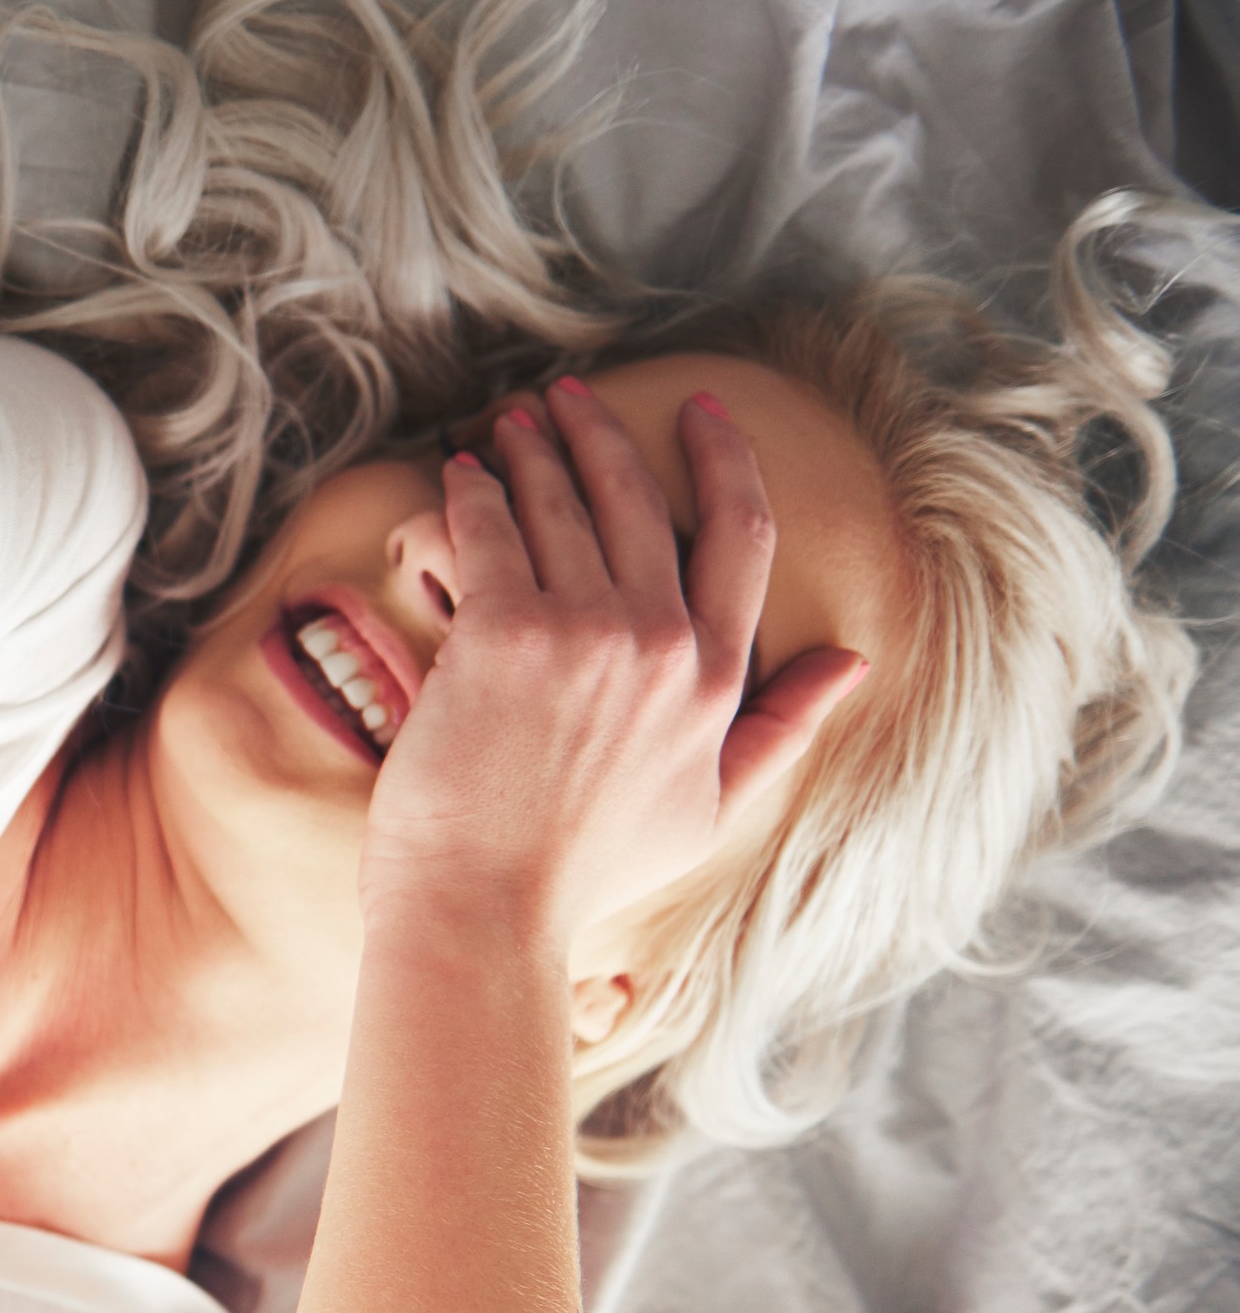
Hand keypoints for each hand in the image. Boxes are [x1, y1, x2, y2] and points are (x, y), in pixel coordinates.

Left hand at [359, 378, 866, 949]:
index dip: (723, 460)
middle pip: (639, 500)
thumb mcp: (710, 809)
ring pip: (561, 506)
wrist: (485, 912)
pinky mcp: (501, 634)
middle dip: (602, 436)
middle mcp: (660, 643)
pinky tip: (460, 471)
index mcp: (715, 679)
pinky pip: (489, 532)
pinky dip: (474, 491)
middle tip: (570, 399)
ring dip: (532, 452)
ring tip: (512, 424)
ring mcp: (583, 633)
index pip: (741, 534)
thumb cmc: (586, 873)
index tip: (700, 413)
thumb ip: (781, 728)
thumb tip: (852, 661)